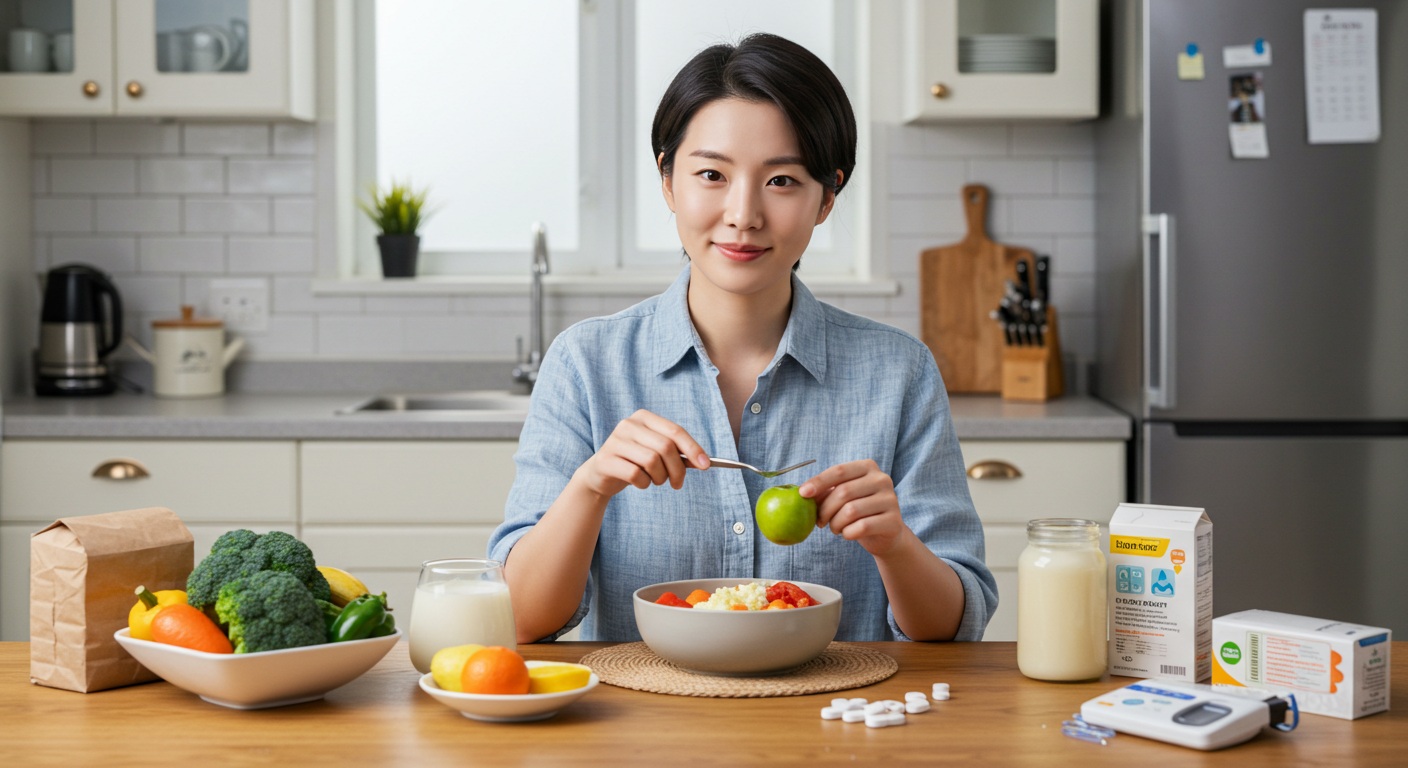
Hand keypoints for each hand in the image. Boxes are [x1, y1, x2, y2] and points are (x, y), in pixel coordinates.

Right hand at [574, 409, 708, 499]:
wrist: (600, 475)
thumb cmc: (634, 462)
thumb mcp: (655, 453)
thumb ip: (676, 453)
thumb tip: (702, 461)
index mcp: (644, 417)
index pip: (675, 431)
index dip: (693, 448)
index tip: (706, 465)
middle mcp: (628, 424)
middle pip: (665, 447)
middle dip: (678, 470)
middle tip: (678, 484)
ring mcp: (615, 441)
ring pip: (651, 461)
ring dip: (660, 478)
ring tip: (656, 481)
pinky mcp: (606, 459)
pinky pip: (635, 474)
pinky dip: (644, 483)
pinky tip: (641, 483)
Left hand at [801, 459, 907, 556]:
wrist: (886, 533)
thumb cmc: (859, 511)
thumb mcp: (843, 496)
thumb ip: (826, 491)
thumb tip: (804, 492)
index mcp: (868, 467)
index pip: (839, 471)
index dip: (819, 482)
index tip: (803, 494)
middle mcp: (882, 479)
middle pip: (843, 492)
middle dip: (825, 509)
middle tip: (819, 521)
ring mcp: (890, 500)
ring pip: (851, 511)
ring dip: (835, 523)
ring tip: (834, 528)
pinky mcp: (893, 521)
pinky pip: (862, 527)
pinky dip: (848, 533)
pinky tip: (847, 534)